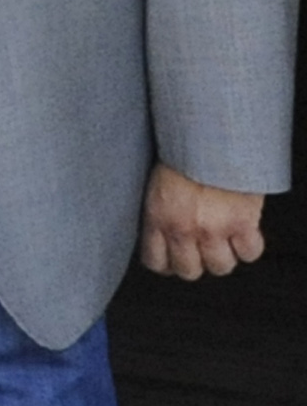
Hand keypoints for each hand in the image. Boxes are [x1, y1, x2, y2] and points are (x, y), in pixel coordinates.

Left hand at [138, 162, 265, 280]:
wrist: (211, 133)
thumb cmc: (181, 150)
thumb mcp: (156, 181)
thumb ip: (159, 209)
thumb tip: (160, 229)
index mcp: (156, 215)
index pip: (155, 261)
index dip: (166, 264)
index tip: (171, 259)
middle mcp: (183, 227)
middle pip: (189, 271)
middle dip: (195, 262)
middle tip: (199, 249)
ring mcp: (214, 228)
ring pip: (220, 267)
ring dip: (223, 256)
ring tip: (222, 239)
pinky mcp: (243, 223)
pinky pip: (250, 253)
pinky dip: (249, 246)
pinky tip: (243, 232)